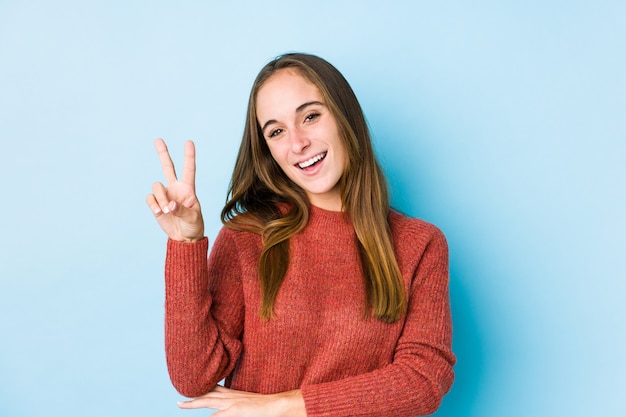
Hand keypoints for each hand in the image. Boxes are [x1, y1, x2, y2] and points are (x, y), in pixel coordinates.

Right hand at [146, 138, 203, 241]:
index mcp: (188, 189)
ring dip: (160, 198)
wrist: (184, 238)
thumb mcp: (193, 218)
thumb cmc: (193, 226)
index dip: (189, 156)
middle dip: (163, 153)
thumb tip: (170, 205)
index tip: (189, 142)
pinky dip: (153, 204)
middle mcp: (176, 189)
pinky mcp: (156, 203)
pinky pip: (150, 198)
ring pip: (157, 186)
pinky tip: (159, 212)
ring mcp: (165, 195)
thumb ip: (182, 210)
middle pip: (168, 167)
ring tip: (167, 211)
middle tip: (158, 139)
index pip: (189, 170)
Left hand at [178, 385, 305, 416]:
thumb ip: (239, 406)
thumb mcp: (247, 404)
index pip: (215, 390)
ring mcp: (231, 402)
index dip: (203, 390)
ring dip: (193, 403)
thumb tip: (235, 410)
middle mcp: (230, 396)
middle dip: (193, 397)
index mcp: (234, 394)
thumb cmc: (265, 407)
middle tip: (179, 400)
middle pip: (207, 394)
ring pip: (207, 401)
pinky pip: (217, 416)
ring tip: (181, 404)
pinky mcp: (235, 410)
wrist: (277, 405)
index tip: (193, 389)